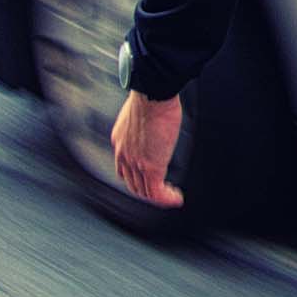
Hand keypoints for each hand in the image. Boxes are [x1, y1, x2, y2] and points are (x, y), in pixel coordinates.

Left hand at [111, 91, 184, 207]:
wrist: (152, 97)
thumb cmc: (152, 98)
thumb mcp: (141, 113)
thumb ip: (146, 123)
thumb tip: (159, 120)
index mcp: (120, 141)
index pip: (123, 167)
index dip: (136, 176)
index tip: (150, 177)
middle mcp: (124, 155)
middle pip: (132, 183)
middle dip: (146, 190)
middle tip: (162, 191)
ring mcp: (136, 163)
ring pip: (144, 191)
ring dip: (158, 196)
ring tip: (172, 196)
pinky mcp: (151, 168)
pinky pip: (156, 193)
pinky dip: (166, 199)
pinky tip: (176, 198)